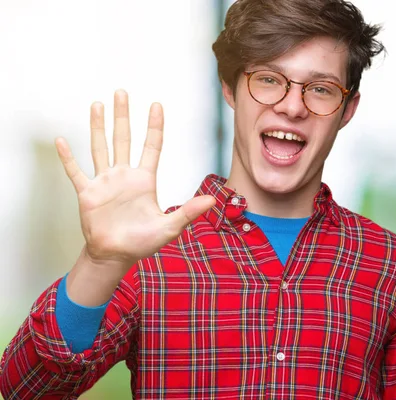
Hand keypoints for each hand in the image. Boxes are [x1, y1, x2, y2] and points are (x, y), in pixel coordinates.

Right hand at [56, 90, 214, 275]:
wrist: (115, 256)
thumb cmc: (142, 242)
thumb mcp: (169, 227)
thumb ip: (188, 212)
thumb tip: (212, 200)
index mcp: (145, 180)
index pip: (152, 146)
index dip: (154, 126)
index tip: (156, 104)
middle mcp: (124, 176)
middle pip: (124, 139)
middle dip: (123, 116)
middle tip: (122, 92)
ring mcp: (104, 182)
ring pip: (100, 148)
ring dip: (98, 127)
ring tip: (97, 105)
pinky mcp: (87, 193)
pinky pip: (75, 172)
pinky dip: (67, 157)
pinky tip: (61, 140)